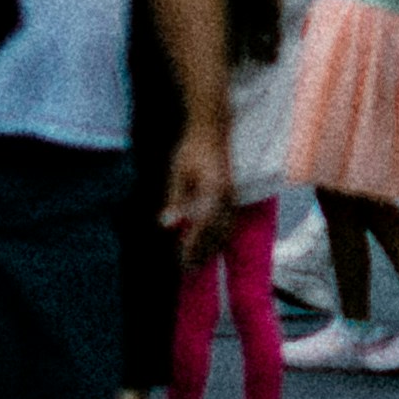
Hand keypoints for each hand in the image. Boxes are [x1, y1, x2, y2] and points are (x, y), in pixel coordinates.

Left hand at [161, 117, 233, 249]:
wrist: (212, 129)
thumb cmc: (192, 149)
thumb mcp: (178, 173)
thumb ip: (174, 200)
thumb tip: (166, 225)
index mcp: (214, 191)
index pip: (204, 226)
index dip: (193, 246)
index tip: (182, 260)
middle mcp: (227, 197)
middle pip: (217, 234)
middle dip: (203, 253)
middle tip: (187, 269)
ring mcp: (232, 197)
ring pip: (225, 231)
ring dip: (212, 248)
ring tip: (196, 261)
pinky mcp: (232, 196)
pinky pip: (228, 223)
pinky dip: (218, 238)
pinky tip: (208, 245)